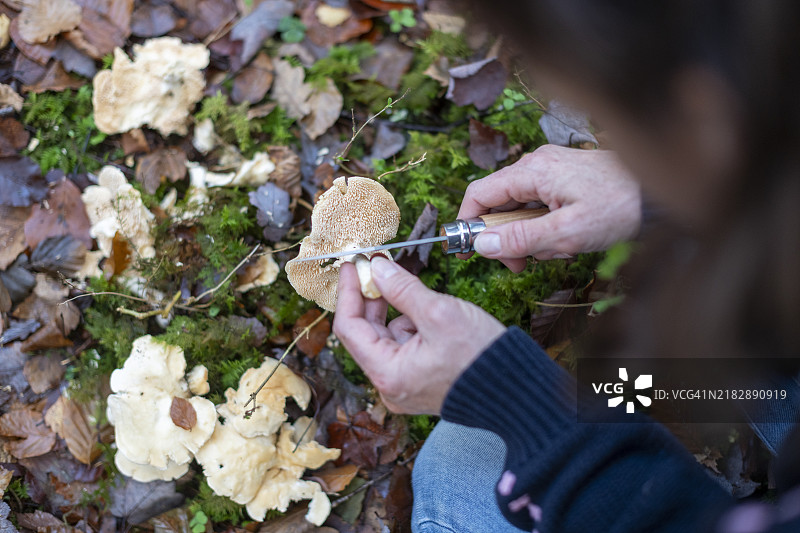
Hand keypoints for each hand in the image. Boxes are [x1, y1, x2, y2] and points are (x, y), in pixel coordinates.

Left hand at [333, 258, 505, 414]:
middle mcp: (390, 385)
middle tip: (380, 266)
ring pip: (387, 337)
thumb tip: (377, 267)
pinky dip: (412, 325)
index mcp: (388, 374)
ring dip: (397, 311)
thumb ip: (402, 289)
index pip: (349, 328)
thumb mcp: (439, 312)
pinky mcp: (419, 382)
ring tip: (422, 298)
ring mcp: (404, 386)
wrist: (517, 389)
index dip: (349, 292)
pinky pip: (404, 346)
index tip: (353, 264)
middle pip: (366, 333)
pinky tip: (435, 318)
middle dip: (374, 298)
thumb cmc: (481, 355)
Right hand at [459, 145, 641, 271]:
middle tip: (521, 264)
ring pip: (520, 208)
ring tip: (558, 250)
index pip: (479, 194)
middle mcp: (537, 165)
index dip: (467, 223)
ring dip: (530, 236)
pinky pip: (540, 205)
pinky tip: (567, 239)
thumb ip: (521, 240)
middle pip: (498, 203)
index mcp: (532, 172)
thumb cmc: (619, 209)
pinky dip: (545, 226)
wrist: (661, 195)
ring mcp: (551, 170)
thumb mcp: (567, 233)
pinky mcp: (564, 178)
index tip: (468, 251)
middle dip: (506, 237)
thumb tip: (481, 245)